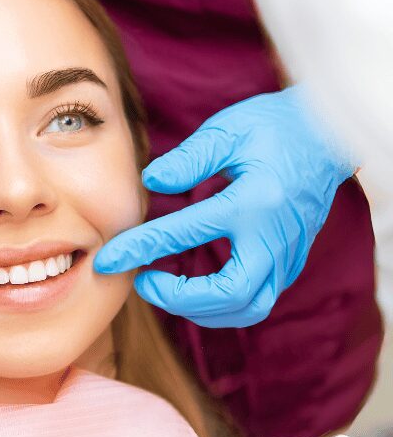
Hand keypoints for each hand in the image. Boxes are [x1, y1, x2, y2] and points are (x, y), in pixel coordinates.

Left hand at [93, 86, 355, 326]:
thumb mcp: (226, 130)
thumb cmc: (274, 126)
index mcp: (253, 201)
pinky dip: (222, 304)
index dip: (140, 249)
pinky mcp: (291, 261)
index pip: (185, 234)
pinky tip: (194, 288)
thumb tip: (151, 183)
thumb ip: (187, 160)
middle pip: (230, 294)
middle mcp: (274, 237)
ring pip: (249, 307)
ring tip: (164, 289)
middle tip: (143, 282)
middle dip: (179, 299)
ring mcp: (288, 254)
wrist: (328, 134)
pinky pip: (257, 298)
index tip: (108, 259)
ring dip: (201, 309)